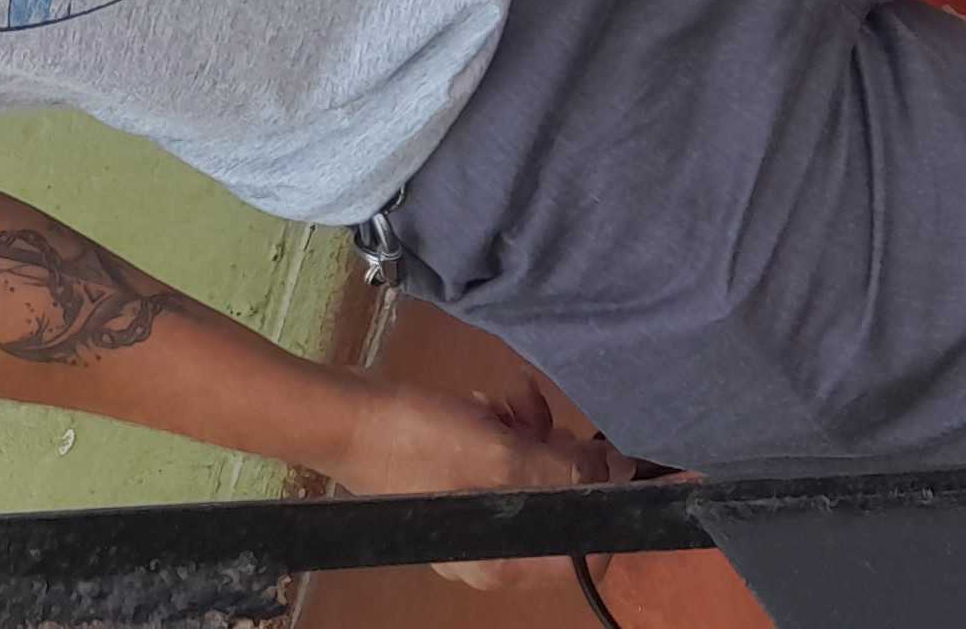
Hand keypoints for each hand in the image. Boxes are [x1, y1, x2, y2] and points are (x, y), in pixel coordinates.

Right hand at [326, 375, 622, 592]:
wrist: (344, 415)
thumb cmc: (420, 443)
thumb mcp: (502, 457)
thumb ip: (568, 472)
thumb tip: (620, 473)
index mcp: (506, 562)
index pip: (587, 551)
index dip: (610, 506)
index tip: (621, 462)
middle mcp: (494, 548)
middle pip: (562, 507)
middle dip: (564, 459)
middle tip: (551, 424)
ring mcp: (473, 513)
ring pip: (534, 475)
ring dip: (533, 434)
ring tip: (512, 404)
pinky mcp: (457, 479)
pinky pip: (502, 460)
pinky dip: (504, 429)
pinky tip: (488, 402)